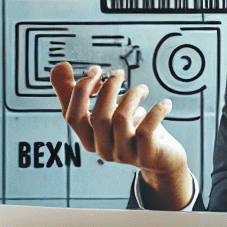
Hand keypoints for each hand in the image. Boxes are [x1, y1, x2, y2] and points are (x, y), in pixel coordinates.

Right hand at [49, 61, 191, 207]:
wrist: (162, 159)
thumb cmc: (131, 130)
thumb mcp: (106, 110)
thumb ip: (81, 92)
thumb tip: (61, 66)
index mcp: (89, 138)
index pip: (72, 116)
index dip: (80, 91)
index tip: (95, 70)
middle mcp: (103, 148)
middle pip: (98, 116)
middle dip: (108, 88)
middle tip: (119, 73)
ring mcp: (124, 154)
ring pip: (120, 119)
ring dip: (132, 96)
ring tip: (142, 89)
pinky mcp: (146, 154)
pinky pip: (146, 129)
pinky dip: (156, 111)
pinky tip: (165, 103)